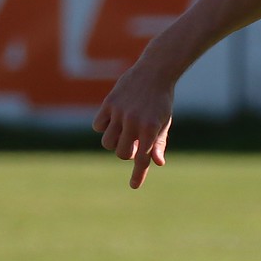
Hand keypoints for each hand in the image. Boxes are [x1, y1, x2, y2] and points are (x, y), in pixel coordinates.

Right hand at [91, 61, 176, 188]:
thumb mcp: (163, 122)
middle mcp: (134, 122)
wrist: (154, 73)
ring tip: (123, 132)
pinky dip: (103, 127)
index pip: (142, 158)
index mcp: (150, 129)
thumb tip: (157, 163)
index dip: (138, 174)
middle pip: (122, 153)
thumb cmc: (161, 101)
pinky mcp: (108, 104)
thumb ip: (158, 143)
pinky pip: (97, 126)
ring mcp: (119, 113)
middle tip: (133, 141)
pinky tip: (112, 120)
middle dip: (127, 152)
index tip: (134, 187)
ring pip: (107, 142)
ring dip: (114, 142)